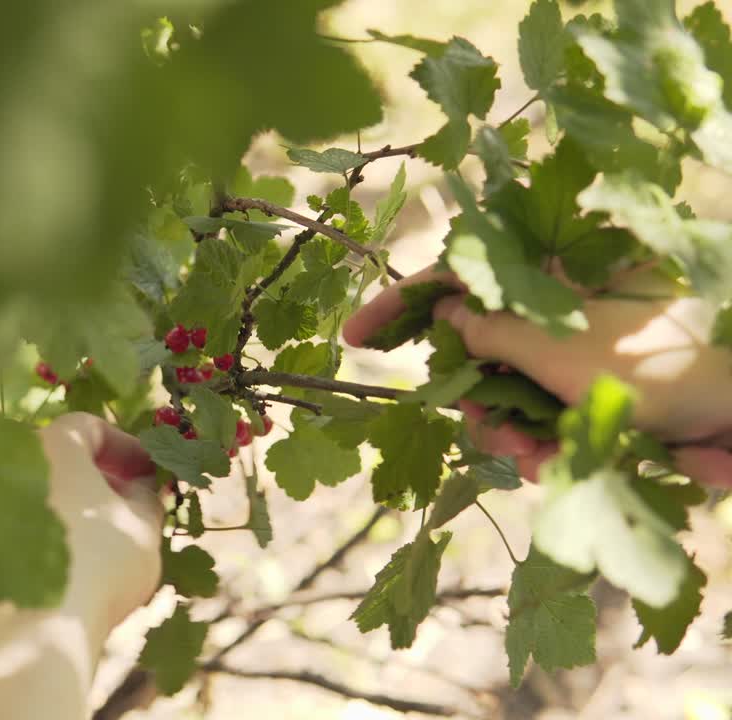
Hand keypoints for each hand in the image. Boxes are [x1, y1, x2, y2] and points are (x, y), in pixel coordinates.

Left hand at [0, 413, 162, 719]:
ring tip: (107, 544)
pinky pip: (18, 535)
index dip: (125, 446)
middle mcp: (6, 467)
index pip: (88, 427)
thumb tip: (142, 487)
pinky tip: (73, 573)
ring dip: (72, 511)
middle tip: (132, 506)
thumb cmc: (101, 564)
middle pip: (59, 462)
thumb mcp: (143, 525)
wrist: (36, 634)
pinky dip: (46, 542)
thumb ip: (146, 495)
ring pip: (37, 499)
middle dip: (98, 479)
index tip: (149, 472)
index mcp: (49, 446)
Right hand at [343, 266, 731, 487]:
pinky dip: (541, 443)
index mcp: (547, 272)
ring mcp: (580, 347)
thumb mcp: (558, 346)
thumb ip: (488, 332)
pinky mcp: (600, 388)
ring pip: (508, 389)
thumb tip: (446, 316)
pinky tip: (552, 467)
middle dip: (468, 396)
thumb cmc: (662, 361)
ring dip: (507, 430)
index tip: (355, 338)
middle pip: (477, 343)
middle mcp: (559, 305)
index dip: (400, 305)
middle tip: (484, 433)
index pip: (457, 272)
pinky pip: (544, 415)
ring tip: (533, 461)